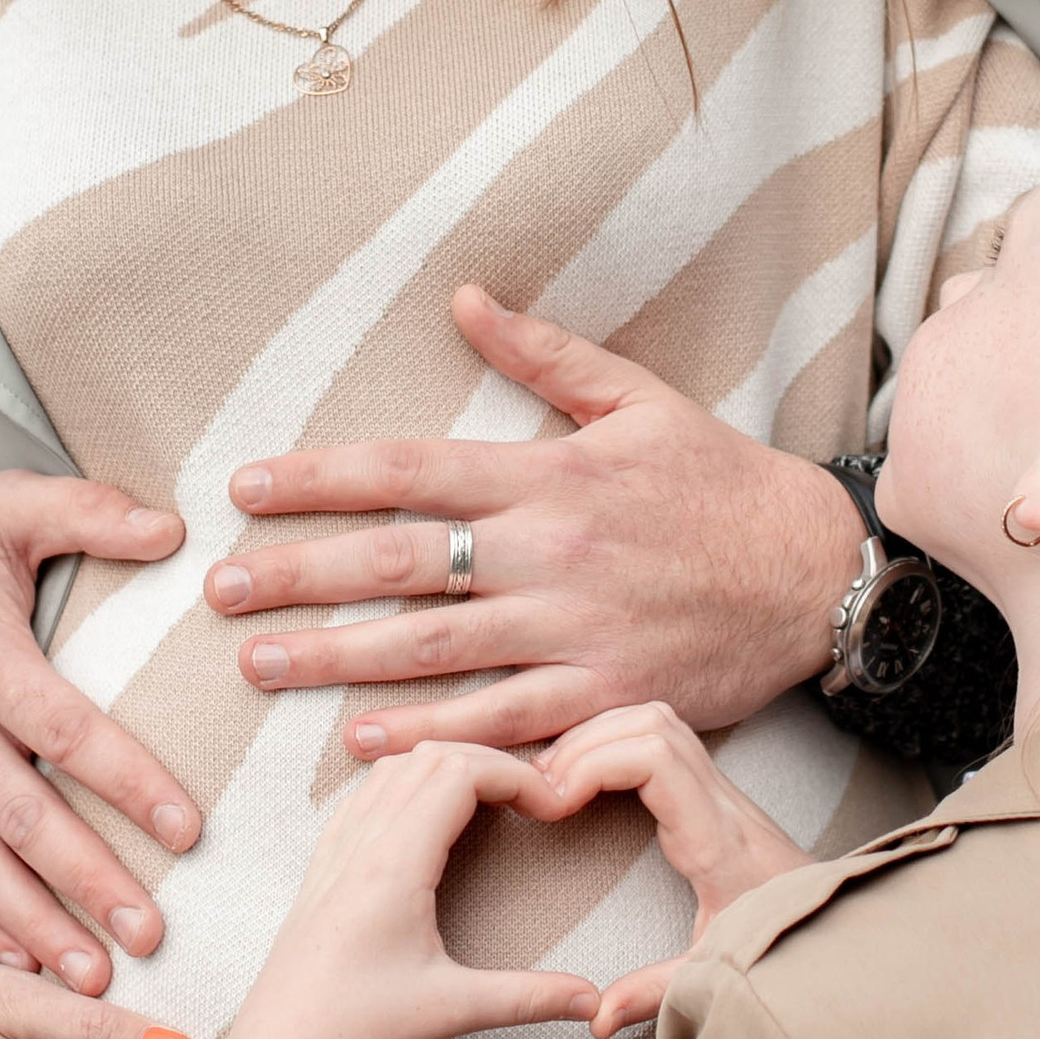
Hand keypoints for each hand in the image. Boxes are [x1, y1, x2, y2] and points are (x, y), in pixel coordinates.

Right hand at [0, 464, 198, 986]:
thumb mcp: (4, 501)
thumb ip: (92, 512)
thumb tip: (178, 527)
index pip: (65, 731)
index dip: (128, 782)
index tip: (187, 830)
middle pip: (23, 817)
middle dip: (89, 882)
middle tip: (152, 933)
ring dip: (32, 924)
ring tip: (93, 974)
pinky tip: (13, 961)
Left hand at [208, 285, 867, 753]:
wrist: (822, 573)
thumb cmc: (723, 483)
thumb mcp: (641, 398)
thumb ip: (545, 354)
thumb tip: (465, 298)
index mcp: (551, 474)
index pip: (409, 468)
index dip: (319, 478)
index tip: (245, 490)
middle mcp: (552, 552)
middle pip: (400, 563)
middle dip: (299, 576)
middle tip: (217, 592)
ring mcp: (576, 631)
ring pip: (433, 648)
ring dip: (336, 658)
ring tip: (257, 665)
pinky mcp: (605, 696)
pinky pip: (500, 720)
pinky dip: (426, 731)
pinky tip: (357, 740)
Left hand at [218, 745, 601, 1038]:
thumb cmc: (359, 1027)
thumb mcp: (452, 1010)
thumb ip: (528, 999)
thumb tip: (595, 1002)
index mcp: (394, 865)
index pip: (460, 772)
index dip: (516, 775)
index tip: (552, 808)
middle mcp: (362, 842)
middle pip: (432, 754)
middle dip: (492, 762)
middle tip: (534, 798)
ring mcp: (338, 847)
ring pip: (396, 765)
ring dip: (449, 765)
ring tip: (494, 800)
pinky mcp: (325, 862)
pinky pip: (367, 791)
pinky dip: (410, 780)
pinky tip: (434, 814)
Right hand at [514, 703, 814, 1036]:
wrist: (844, 930)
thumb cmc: (786, 947)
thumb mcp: (718, 973)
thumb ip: (657, 992)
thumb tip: (594, 1018)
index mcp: (717, 837)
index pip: (654, 758)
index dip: (594, 764)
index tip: (556, 803)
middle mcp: (722, 802)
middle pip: (650, 723)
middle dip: (584, 742)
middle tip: (540, 788)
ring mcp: (723, 790)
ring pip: (658, 719)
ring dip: (600, 733)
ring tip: (556, 777)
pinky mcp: (718, 792)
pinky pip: (664, 734)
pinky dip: (619, 737)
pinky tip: (589, 772)